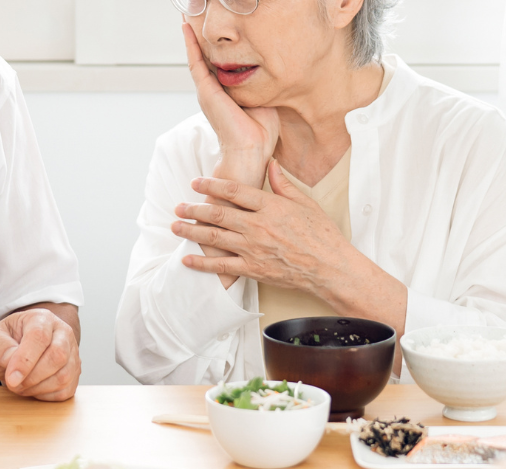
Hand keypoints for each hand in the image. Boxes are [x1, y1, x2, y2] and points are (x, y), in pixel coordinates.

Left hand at [0, 307, 80, 400]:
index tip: (11, 378)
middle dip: (32, 377)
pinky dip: (46, 395)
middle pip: (57, 356)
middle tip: (13, 383)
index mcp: (41, 319)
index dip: (25, 361)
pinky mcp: (74, 372)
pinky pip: (66, 390)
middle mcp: (62, 332)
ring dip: (38, 388)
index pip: (39, 337)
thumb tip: (11, 361)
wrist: (18, 348)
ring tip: (21, 385)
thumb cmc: (6, 341)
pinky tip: (33, 388)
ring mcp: (72, 353)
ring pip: (64, 376)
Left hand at [173, 160, 407, 372]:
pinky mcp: (253, 268)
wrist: (330, 267)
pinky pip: (222, 265)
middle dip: (194, 209)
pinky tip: (187, 258)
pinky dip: (202, 262)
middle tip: (177, 206)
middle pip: (218, 213)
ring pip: (215, 237)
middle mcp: (258, 226)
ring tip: (175, 226)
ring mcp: (253, 248)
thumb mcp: (305, 203)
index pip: (233, 190)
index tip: (195, 182)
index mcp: (270, 206)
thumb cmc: (321, 234)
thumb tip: (270, 163)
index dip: (211, 185)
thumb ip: (282, 184)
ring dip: (192, 231)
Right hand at [182, 23, 278, 187]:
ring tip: (186, 17)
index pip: (216, 64)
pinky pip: (195, 62)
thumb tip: (266, 65)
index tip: (212, 31)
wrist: (251, 149)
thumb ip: (258, 82)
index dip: (213, 47)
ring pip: (196, 57)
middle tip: (193, 16)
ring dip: (191, 37)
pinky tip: (187, 29)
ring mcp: (207, 91)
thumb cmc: (260, 131)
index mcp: (225, 93)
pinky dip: (190, 45)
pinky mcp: (206, 91)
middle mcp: (212, 91)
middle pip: (203, 58)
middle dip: (198, 38)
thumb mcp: (262, 98)